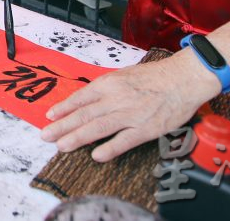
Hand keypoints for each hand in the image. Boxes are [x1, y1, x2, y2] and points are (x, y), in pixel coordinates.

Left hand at [40, 52, 219, 160]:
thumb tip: (90, 97)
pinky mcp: (145, 128)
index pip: (81, 97)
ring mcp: (130, 114)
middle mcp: (116, 98)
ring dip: (76, 138)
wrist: (184, 78)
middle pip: (84, 114)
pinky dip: (108, 149)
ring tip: (61, 145)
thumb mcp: (126, 74)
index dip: (64, 108)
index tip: (50, 116)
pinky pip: (123, 141)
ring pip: (97, 128)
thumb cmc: (156, 76)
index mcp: (110, 83)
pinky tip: (95, 156)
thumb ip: (108, 87)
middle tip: (45, 135)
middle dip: (62, 126)